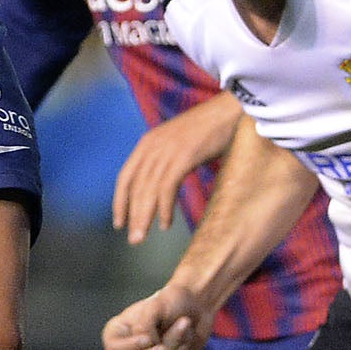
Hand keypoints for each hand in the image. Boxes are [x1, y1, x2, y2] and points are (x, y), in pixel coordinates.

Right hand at [102, 283, 209, 349]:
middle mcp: (129, 349)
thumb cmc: (170, 301)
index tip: (147, 338)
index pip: (113, 348)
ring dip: (173, 342)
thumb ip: (144, 326)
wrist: (196, 306)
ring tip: (185, 322)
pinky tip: (187, 334)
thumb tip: (150, 347)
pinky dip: (183, 348)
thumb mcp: (154, 307)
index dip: (129, 346)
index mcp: (118, 332)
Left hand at [114, 95, 238, 243]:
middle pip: (134, 186)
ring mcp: (167, 150)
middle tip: (133, 239)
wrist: (231, 111)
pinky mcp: (183, 156)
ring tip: (143, 237)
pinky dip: (164, 208)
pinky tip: (166, 223)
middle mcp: (152, 146)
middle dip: (131, 215)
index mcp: (148, 143)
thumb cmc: (210, 130)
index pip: (126, 176)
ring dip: (144, 216)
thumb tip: (164, 187)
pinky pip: (167, 187)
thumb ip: (168, 162)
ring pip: (148, 189)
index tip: (119, 221)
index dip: (120, 200)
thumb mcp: (179, 144)